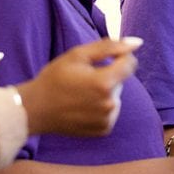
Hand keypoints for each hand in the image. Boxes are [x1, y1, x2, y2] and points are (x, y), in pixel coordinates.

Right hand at [17, 37, 140, 136]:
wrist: (35, 109)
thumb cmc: (55, 78)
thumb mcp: (78, 55)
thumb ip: (109, 47)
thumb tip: (137, 43)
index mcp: (104, 83)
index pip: (130, 64)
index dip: (118, 58)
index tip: (100, 60)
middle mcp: (110, 104)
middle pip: (120, 81)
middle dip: (107, 76)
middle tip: (81, 79)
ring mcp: (107, 119)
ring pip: (115, 97)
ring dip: (104, 92)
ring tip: (80, 94)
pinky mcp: (103, 130)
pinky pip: (110, 112)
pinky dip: (100, 107)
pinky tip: (82, 107)